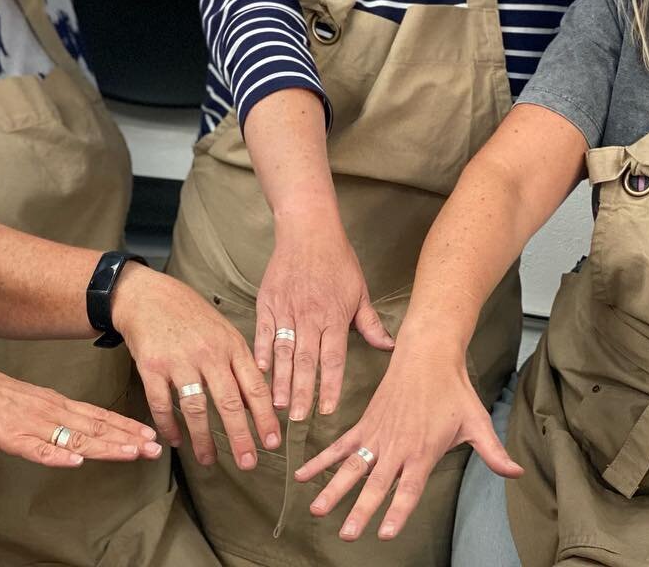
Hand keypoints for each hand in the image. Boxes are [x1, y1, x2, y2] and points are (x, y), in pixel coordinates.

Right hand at [0, 361, 163, 467]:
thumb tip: (80, 434)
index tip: (149, 435)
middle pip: (96, 428)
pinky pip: (37, 449)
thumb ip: (58, 417)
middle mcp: (53, 412)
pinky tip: (75, 462)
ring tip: (130, 453)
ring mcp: (34, 425)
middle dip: (127, 439)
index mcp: (58, 405)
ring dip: (105, 447)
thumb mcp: (35, 402)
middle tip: (154, 448)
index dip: (126, 427)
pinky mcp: (12, 438)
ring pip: (75, 437)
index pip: (99, 417)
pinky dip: (57, 455)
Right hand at [112, 266, 282, 469]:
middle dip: (240, 437)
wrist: (147, 294)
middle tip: (248, 462)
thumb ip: (238, 363)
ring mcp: (179, 360)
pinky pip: (162, 404)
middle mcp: (208, 353)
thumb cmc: (188, 313)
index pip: (255, 387)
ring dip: (204, 439)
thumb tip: (254, 402)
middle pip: (229, 402)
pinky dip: (169, 426)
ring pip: (196, 409)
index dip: (265, 418)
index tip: (272, 442)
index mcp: (231, 345)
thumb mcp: (222, 330)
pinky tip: (175, 440)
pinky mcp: (152, 366)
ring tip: (209, 460)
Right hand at [254, 220, 393, 421]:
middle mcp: (309, 316)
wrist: (308, 229)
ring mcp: (286, 309)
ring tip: (277, 404)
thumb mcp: (359, 291)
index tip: (326, 410)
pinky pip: (263, 331)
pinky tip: (259, 370)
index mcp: (334, 316)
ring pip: (282, 351)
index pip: (332, 359)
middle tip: (297, 419)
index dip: (329, 386)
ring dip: (279, 380)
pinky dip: (260, 351)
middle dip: (301, 393)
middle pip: (305, 361)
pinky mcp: (267, 301)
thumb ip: (370, 323)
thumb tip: (389, 346)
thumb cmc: (337, 259)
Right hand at [294, 349, 519, 541]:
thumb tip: (516, 473)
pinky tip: (305, 474)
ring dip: (333, 489)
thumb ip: (494, 452)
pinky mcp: (365, 424)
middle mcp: (396, 446)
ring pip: (351, 467)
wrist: (427, 352)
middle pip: (375, 484)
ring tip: (317, 510)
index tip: (385, 533)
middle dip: (360, 510)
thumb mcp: (478, 422)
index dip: (397, 511)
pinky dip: (321, 460)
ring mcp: (377, 435)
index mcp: (422, 450)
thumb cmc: (453, 389)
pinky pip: (340, 446)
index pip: (408, 488)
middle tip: (347, 533)